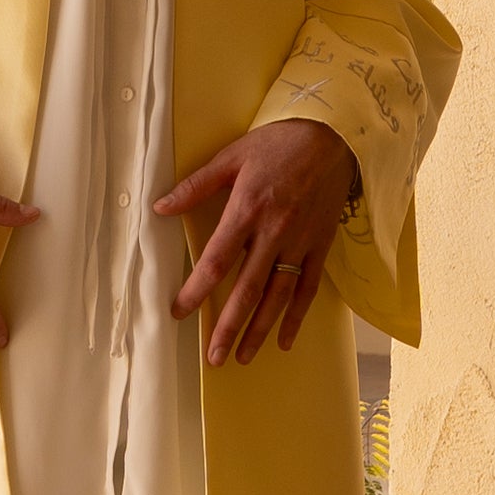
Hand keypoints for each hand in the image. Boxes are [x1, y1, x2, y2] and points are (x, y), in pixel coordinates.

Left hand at [156, 118, 358, 366]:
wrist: (334, 136)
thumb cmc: (278, 143)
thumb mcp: (232, 156)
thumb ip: (196, 186)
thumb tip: (160, 207)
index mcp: (247, 209)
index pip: (217, 260)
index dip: (196, 291)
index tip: (178, 312)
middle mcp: (274, 232)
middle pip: (248, 289)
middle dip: (228, 326)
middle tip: (213, 357)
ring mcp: (300, 242)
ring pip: (278, 296)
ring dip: (259, 330)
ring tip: (243, 358)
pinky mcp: (320, 246)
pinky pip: (308, 288)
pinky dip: (296, 317)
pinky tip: (284, 341)